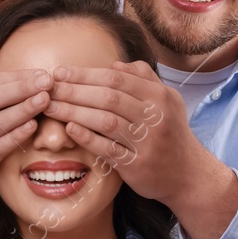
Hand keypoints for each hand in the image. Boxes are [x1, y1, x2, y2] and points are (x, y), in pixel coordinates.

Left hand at [44, 61, 202, 207]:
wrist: (189, 174)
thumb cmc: (171, 133)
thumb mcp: (167, 100)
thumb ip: (143, 78)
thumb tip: (113, 63)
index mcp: (160, 96)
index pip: (116, 78)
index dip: (85, 74)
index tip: (59, 72)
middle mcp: (156, 117)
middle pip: (108, 97)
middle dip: (73, 91)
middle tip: (48, 89)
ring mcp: (147, 142)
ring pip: (105, 122)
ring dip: (74, 112)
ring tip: (50, 107)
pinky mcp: (138, 166)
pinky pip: (108, 150)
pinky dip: (88, 138)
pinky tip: (70, 129)